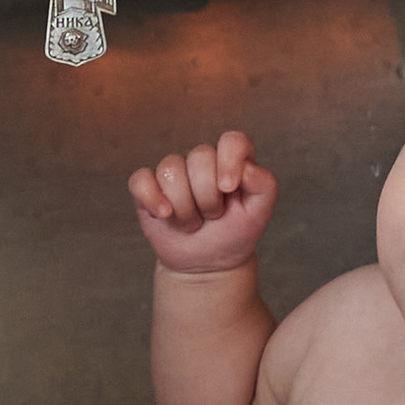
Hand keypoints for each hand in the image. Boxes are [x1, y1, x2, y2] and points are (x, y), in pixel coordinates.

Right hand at [130, 131, 277, 276]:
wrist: (207, 264)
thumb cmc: (235, 233)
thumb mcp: (260, 213)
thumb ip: (264, 184)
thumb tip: (244, 168)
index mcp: (233, 160)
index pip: (232, 140)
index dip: (229, 160)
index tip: (229, 189)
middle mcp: (203, 161)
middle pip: (200, 156)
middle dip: (208, 196)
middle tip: (213, 216)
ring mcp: (174, 173)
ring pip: (171, 169)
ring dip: (184, 206)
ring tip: (193, 223)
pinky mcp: (148, 188)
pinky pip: (140, 180)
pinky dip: (152, 198)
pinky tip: (165, 215)